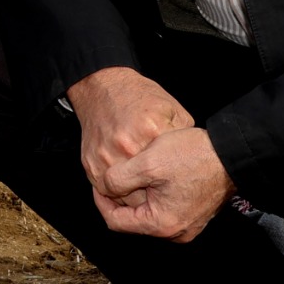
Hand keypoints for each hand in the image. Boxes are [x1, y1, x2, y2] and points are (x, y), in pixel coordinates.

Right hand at [65, 66, 191, 187]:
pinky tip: (124, 175)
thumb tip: (194, 160)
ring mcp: (106, 156)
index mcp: (152, 132)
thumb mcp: (172, 111)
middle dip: (152, 193)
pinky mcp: (90, 162)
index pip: (168, 174)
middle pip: (145, 191)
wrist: (102, 88)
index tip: (172, 182)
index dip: (172, 184)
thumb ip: (184, 136)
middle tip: (157, 187)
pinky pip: (104, 187)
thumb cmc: (139, 98)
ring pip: (122, 194)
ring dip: (132, 194)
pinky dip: (115, 186)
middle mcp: (127, 147)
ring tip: (140, 182)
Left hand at [93, 126, 233, 240]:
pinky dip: (154, 195)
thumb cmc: (194, 156)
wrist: (232, 154)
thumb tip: (104, 188)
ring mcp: (187, 225)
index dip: (101, 201)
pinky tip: (154, 176)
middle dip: (121, 198)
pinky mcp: (195, 215)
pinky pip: (165, 209)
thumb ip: (119, 178)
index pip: (116, 222)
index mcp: (161, 224)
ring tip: (135, 172)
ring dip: (138, 195)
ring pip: (149, 214)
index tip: (99, 182)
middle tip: (116, 175)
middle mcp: (176, 232)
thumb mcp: (148, 162)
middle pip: (132, 220)